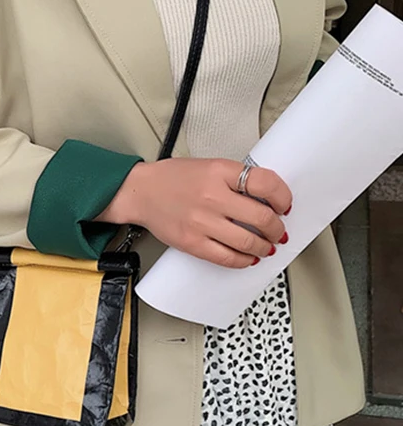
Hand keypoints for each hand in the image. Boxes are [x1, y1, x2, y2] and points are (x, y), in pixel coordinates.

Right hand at [99, 158, 291, 268]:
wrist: (140, 192)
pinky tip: (247, 257)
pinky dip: (243, 260)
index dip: (283, 197)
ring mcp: (202, 222)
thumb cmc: (172, 179)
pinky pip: (226, 258)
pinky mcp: (192, 242)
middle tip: (279, 230)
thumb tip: (266, 198)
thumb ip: (236, 178)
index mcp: (219, 171)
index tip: (284, 205)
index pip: (266, 183)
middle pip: (262, 217)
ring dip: (265, 247)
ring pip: (248, 241)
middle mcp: (212, 196)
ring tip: (266, 246)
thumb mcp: (209, 165)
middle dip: (277, 228)